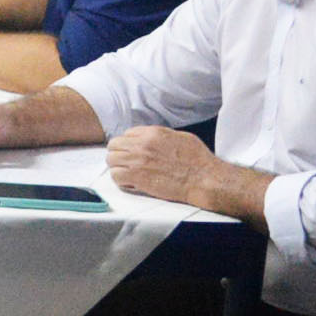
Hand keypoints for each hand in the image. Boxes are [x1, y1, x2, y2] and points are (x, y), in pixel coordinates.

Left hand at [105, 126, 226, 207]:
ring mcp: (137, 161)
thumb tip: (149, 137)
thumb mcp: (180, 137)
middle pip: (114, 145)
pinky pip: (115, 176)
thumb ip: (160, 135)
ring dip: (118, 166)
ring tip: (128, 172)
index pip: (126, 134)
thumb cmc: (197, 160)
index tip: (133, 151)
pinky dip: (120, 179)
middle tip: (127, 162)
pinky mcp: (136, 177)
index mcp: (152, 133)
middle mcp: (142, 145)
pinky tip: (130, 181)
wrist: (204, 179)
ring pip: (111, 160)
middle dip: (119, 153)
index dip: (129, 143)